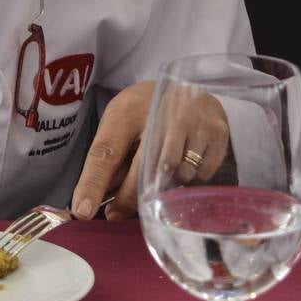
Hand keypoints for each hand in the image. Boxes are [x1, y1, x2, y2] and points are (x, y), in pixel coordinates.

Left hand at [71, 82, 230, 221]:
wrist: (186, 86)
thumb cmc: (144, 111)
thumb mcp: (119, 124)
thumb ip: (110, 160)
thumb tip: (93, 202)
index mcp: (127, 111)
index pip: (106, 153)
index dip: (93, 185)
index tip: (82, 211)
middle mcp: (162, 114)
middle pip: (141, 173)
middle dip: (126, 200)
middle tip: (115, 215)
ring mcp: (194, 123)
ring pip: (174, 178)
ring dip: (162, 190)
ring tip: (157, 178)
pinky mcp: (217, 133)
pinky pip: (200, 176)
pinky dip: (189, 180)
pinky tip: (184, 166)